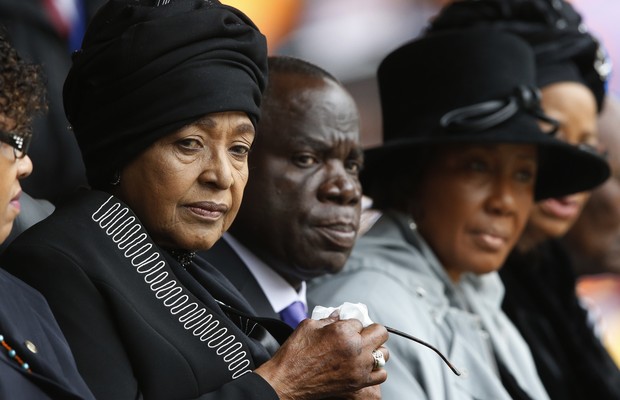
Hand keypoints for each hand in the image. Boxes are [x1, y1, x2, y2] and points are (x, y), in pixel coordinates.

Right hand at [255, 312, 388, 399]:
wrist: (287, 381)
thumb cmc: (294, 354)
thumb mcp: (309, 326)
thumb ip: (329, 318)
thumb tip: (339, 316)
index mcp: (343, 332)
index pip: (360, 320)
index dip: (351, 322)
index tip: (345, 327)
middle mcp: (355, 349)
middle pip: (380, 333)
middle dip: (370, 331)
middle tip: (360, 334)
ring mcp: (358, 368)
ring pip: (383, 353)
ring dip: (375, 349)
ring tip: (363, 351)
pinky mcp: (358, 383)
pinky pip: (380, 374)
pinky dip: (376, 369)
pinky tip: (364, 366)